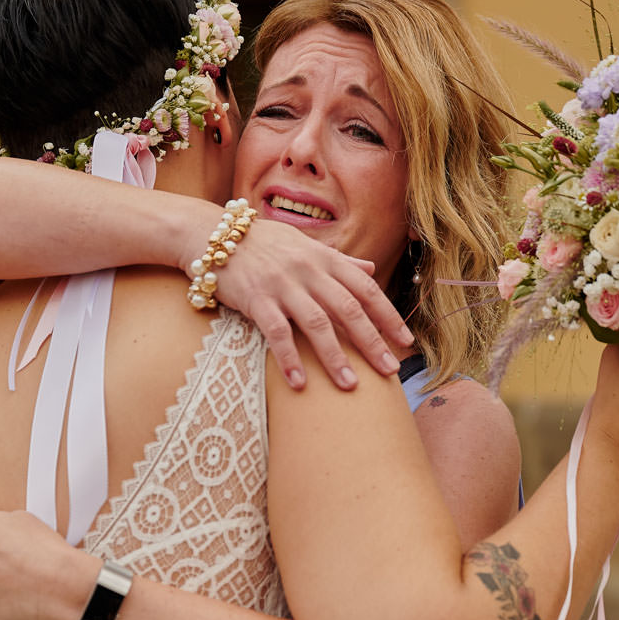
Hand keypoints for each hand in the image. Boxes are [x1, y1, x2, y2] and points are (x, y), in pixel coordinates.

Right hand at [206, 216, 411, 390]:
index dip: (388, 316)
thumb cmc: (262, 242)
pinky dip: (289, 359)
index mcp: (325, 258)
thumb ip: (338, 260)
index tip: (406, 341)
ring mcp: (282, 285)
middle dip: (372, 342)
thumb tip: (369, 267)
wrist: (212, 235)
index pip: (366, 288)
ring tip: (350, 384)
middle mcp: (309, 270)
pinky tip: (299, 383)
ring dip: (335, 357)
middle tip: (389, 371)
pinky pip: (277, 333)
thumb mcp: (305, 244)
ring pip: (317, 324)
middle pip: (349, 309)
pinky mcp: (256, 299)